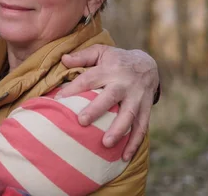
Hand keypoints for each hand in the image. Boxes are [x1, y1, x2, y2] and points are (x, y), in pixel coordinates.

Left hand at [58, 44, 158, 160]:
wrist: (148, 64)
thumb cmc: (117, 59)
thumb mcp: (101, 51)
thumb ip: (83, 56)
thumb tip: (64, 59)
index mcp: (110, 69)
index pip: (89, 79)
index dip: (74, 88)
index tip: (59, 99)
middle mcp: (124, 83)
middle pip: (110, 96)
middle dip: (97, 109)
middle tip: (82, 121)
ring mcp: (137, 97)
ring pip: (129, 115)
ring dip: (118, 130)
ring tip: (105, 144)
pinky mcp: (146, 109)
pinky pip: (142, 127)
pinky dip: (135, 143)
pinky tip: (125, 157)